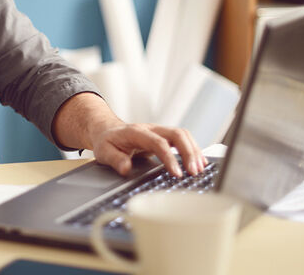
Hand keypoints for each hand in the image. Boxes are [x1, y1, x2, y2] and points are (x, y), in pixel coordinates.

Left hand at [92, 123, 206, 178]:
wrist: (107, 130)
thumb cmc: (107, 141)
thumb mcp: (103, 151)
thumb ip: (115, 159)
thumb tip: (126, 168)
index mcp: (136, 132)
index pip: (158, 142)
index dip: (169, 158)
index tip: (177, 174)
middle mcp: (151, 129)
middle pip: (177, 134)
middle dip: (188, 152)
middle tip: (194, 172)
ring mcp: (159, 131)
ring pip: (183, 135)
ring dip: (194, 151)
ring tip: (200, 169)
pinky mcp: (164, 136)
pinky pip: (183, 139)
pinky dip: (193, 149)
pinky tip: (199, 162)